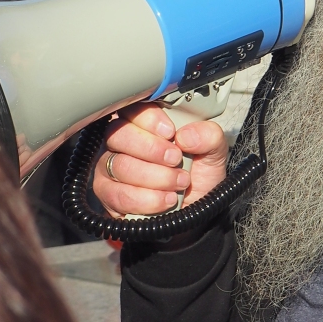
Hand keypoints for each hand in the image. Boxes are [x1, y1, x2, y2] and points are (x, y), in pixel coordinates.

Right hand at [92, 102, 228, 217]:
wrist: (196, 213)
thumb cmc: (197, 176)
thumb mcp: (214, 152)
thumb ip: (209, 135)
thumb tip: (186, 136)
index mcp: (144, 124)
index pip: (131, 109)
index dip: (149, 119)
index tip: (171, 132)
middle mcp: (122, 143)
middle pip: (118, 135)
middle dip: (151, 149)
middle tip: (176, 160)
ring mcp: (110, 168)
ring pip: (120, 166)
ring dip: (155, 177)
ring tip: (178, 183)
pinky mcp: (108, 195)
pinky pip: (118, 195)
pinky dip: (146, 200)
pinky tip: (165, 200)